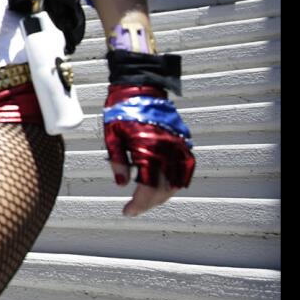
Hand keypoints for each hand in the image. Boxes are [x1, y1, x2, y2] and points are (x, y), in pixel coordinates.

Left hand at [102, 86, 193, 215]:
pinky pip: (188, 167)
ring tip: (149, 201)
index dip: (138, 204)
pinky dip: (180, 180)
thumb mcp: (112, 136)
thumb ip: (118, 162)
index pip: (146, 188)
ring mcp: (178, 146)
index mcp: (147, 150)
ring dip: (164, 195)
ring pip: (178, 181)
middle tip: (135, 209)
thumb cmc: (121, 110)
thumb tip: (122, 185)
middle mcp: (166, 150)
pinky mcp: (183, 141)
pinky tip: (169, 187)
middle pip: (163, 189)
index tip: (128, 212)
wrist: (140, 88)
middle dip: (149, 203)